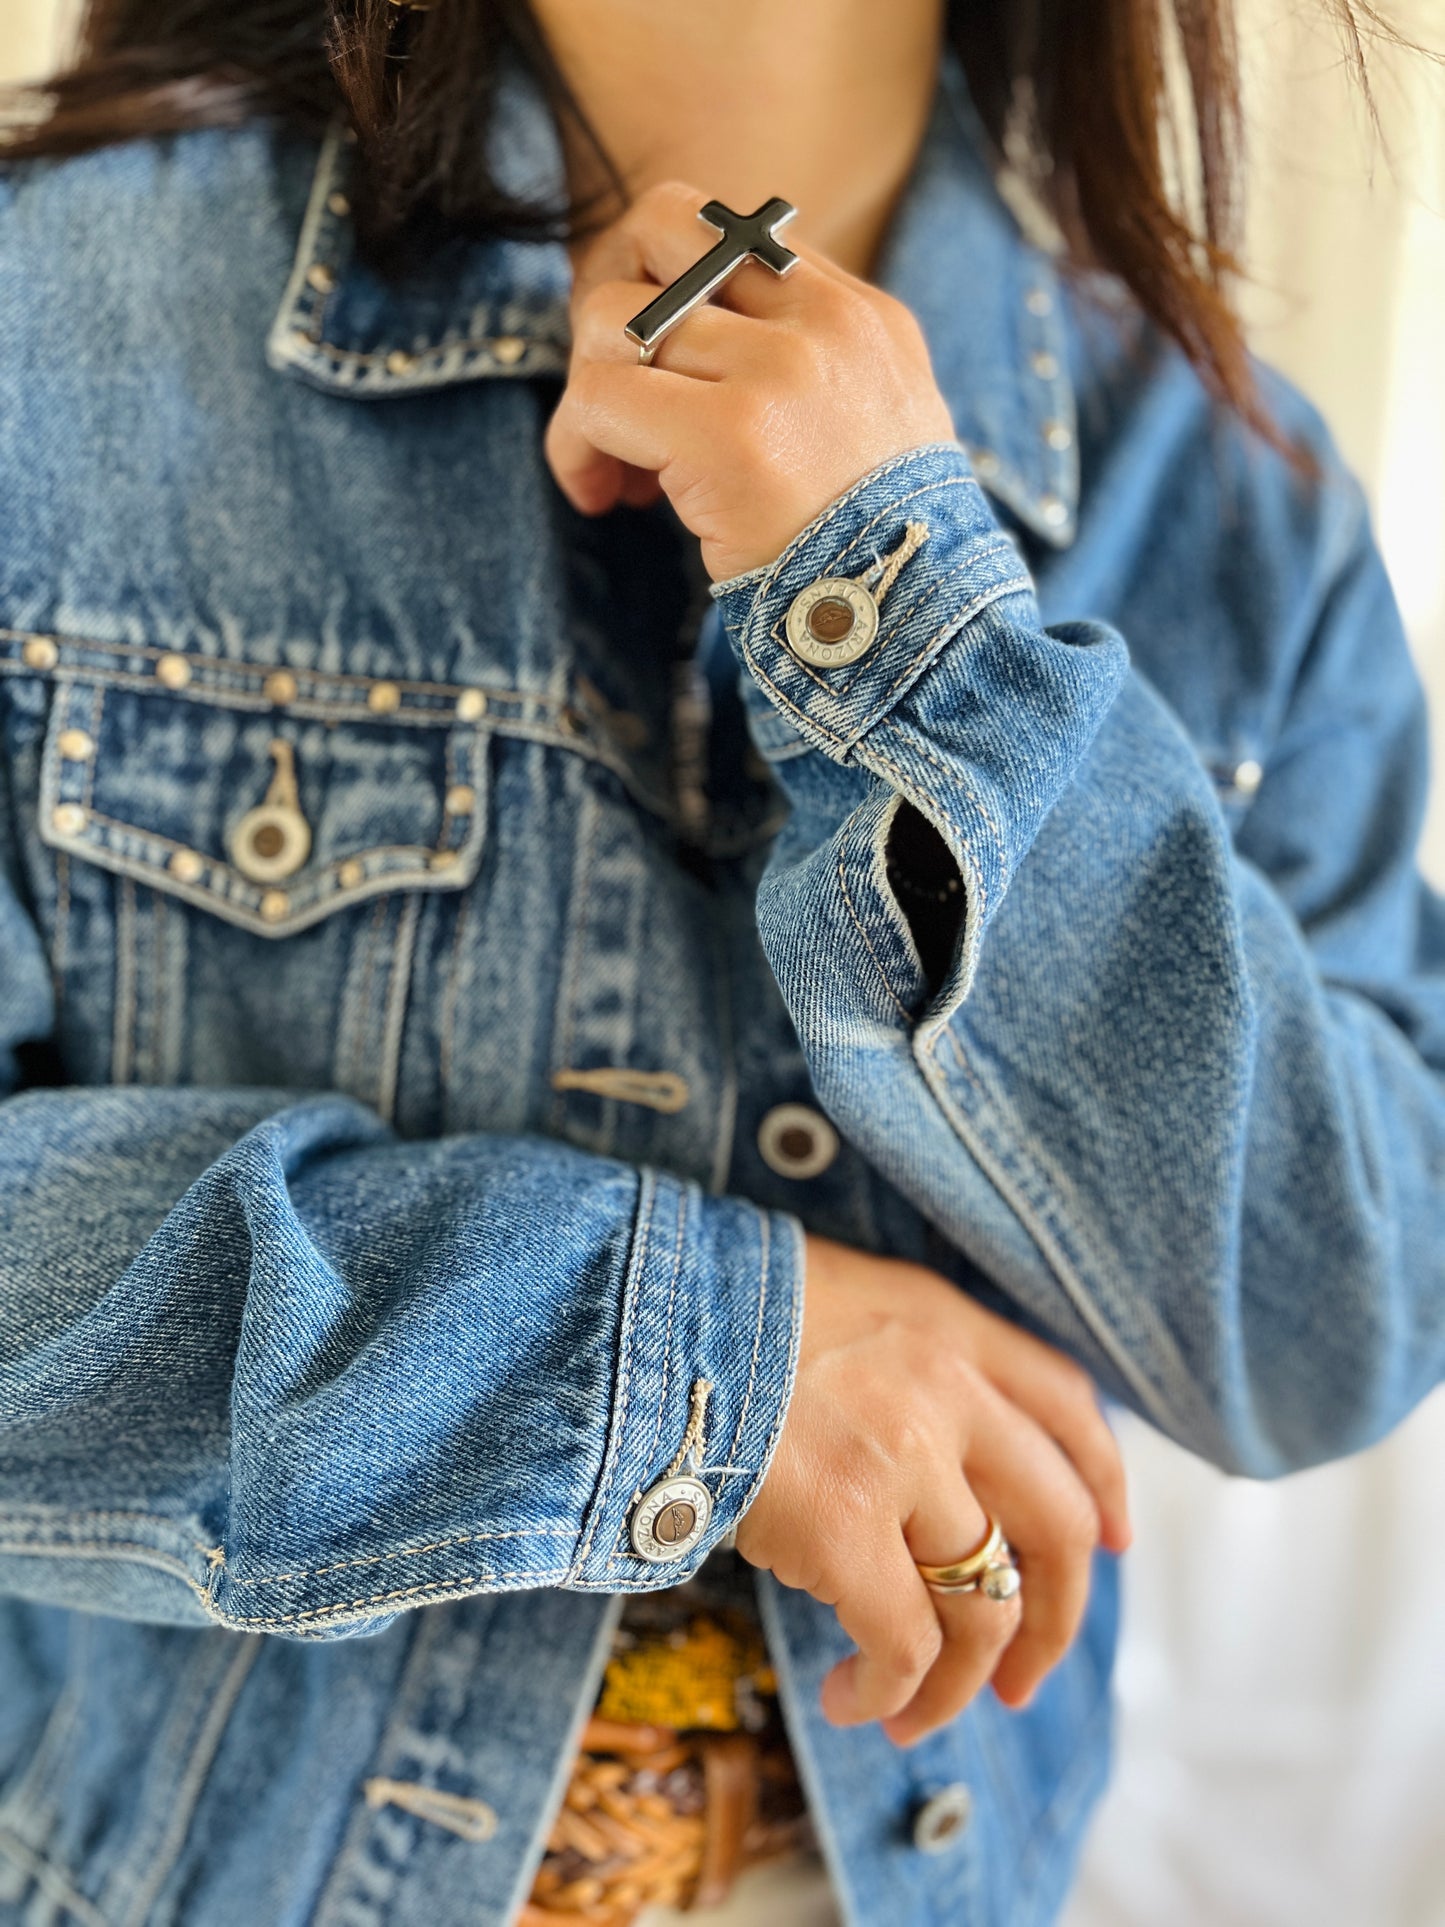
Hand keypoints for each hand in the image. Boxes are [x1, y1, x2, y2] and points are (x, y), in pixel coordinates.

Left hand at [545, 181, 955, 581]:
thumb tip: (676, 331)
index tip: (658, 368)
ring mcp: (778, 372)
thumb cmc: (870, 547)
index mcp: (857, 313)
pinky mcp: (729, 435)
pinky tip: (601, 497)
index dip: (662, 286)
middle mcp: (822, 323)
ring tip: (616, 468)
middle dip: (609, 299)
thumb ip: (797, 362)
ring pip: (611, 319)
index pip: (723, 229)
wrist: (909, 623)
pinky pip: (596, 399)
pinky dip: (575, 448)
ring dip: (588, 394)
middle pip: (661, 225)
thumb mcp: (867, 425)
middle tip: (612, 387)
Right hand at [733, 1233, 1131, 1748]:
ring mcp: (903, 1457)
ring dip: (958, 1682)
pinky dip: (890, 1692)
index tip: (1113, 1539)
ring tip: (906, 1714)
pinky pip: (905, 1644)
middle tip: (1019, 1678)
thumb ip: (905, 1354)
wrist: (634, 1315)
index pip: (1069, 1404)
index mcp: (946, 1323)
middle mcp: (946, 1386)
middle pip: (1059, 1523)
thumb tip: (938, 1452)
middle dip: (1055, 1619)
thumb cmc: (713, 1314)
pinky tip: (852, 1701)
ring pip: (987, 1604)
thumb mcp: (838, 1298)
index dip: (1104, 1480)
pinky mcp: (844, 1526)